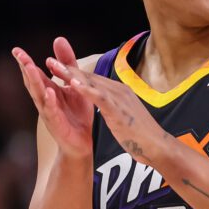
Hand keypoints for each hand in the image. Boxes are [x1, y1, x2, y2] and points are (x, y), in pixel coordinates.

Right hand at [12, 38, 95, 159]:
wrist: (83, 143)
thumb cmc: (76, 114)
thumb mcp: (74, 83)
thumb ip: (67, 63)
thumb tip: (58, 39)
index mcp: (48, 90)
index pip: (34, 74)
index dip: (25, 62)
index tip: (16, 50)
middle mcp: (45, 101)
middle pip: (33, 82)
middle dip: (26, 68)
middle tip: (18, 54)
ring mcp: (49, 113)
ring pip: (39, 95)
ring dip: (35, 81)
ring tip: (30, 67)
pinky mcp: (58, 125)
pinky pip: (52, 112)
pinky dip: (50, 102)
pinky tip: (49, 93)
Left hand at [44, 47, 165, 165]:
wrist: (157, 147)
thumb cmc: (142, 135)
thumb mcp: (125, 116)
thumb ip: (115, 107)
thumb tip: (108, 105)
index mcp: (120, 92)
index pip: (93, 80)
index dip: (75, 73)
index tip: (58, 68)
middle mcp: (119, 91)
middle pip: (90, 77)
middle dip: (69, 69)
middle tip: (50, 61)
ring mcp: (120, 99)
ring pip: (92, 83)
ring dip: (72, 75)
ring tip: (55, 67)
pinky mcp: (119, 110)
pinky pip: (100, 97)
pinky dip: (86, 90)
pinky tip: (72, 85)